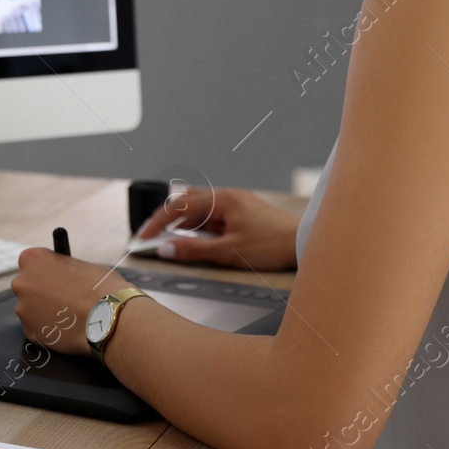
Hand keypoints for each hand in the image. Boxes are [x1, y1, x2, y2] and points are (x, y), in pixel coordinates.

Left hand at [11, 248, 128, 356]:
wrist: (109, 318)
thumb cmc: (101, 287)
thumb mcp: (82, 266)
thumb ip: (64, 270)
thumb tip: (64, 277)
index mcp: (32, 259)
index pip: (31, 261)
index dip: (46, 270)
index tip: (55, 276)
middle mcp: (21, 282)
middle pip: (27, 285)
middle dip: (41, 291)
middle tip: (62, 298)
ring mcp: (22, 309)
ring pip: (31, 309)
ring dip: (44, 311)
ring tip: (69, 315)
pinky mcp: (29, 332)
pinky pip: (38, 328)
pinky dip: (49, 329)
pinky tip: (67, 328)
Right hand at [134, 186, 299, 269]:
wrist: (304, 243)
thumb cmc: (271, 245)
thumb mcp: (228, 251)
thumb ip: (194, 249)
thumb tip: (166, 248)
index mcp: (222, 200)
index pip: (179, 206)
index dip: (157, 222)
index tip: (144, 237)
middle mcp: (228, 197)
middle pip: (187, 203)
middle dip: (168, 220)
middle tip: (153, 238)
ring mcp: (237, 204)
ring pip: (200, 210)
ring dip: (184, 225)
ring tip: (173, 243)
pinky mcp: (244, 214)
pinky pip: (214, 217)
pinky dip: (200, 228)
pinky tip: (198, 241)